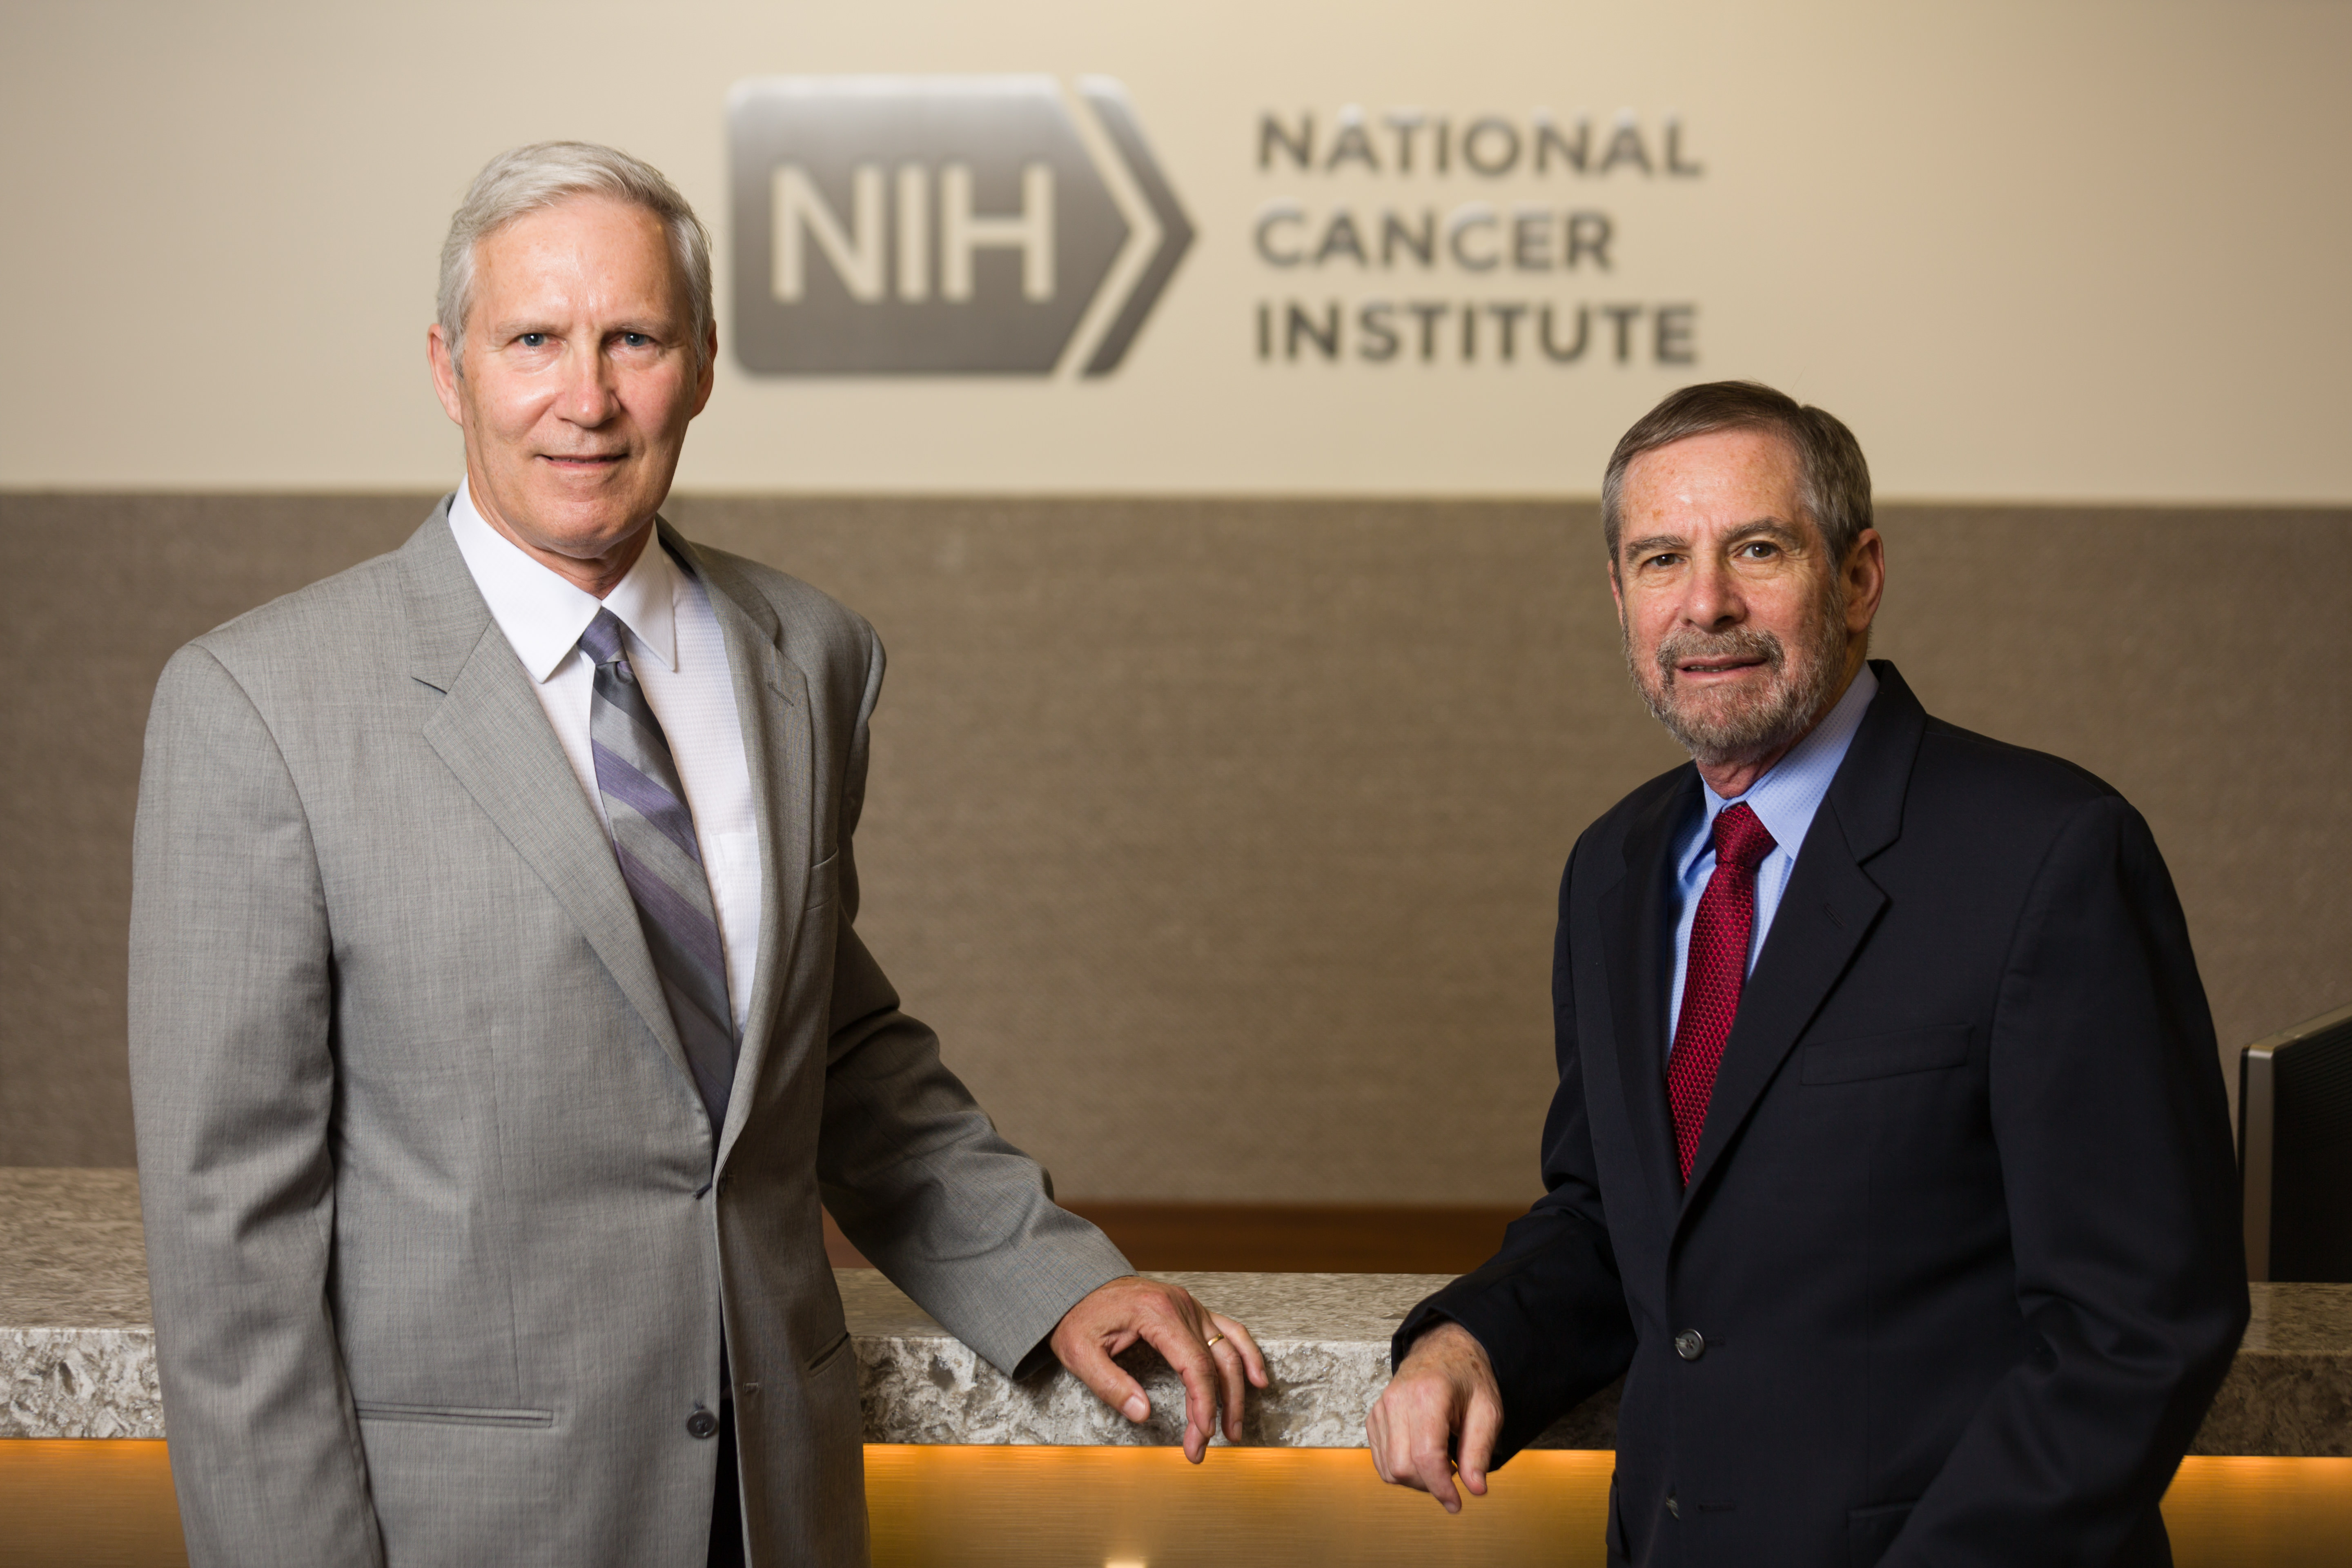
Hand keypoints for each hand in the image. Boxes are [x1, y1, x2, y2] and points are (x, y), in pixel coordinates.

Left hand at [1049, 1275, 1268, 1462]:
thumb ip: (1110, 1384)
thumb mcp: (1080, 1353)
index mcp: (1156, 1313)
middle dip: (1220, 1408)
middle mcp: (1181, 1305)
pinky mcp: (1192, 1310)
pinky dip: (1246, 1355)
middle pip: (1215, 1361)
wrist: (1078, 1284)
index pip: (1194, 1364)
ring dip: (1237, 1390)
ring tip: (1236, 1427)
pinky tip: (1257, 1379)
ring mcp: (1190, 1305)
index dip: (1204, 1403)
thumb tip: (1143, 1414)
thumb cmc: (1078, 1317)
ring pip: (1228, 1349)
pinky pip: (1229, 1331)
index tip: (1203, 1434)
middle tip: (1208, 1444)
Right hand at [1364, 1321, 1502, 1512]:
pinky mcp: (1374, 1417)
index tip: (1456, 1503)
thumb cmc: (1468, 1378)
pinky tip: (1422, 1456)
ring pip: (1389, 1468)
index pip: (1425, 1456)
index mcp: (1428, 1395)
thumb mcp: (1488, 1411)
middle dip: (1429, 1485)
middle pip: (1403, 1467)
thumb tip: (1475, 1489)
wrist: (1444, 1350)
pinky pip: (1381, 1460)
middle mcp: (1398, 1400)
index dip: (1441, 1488)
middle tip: (1452, 1475)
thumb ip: (1480, 1451)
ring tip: (1439, 1463)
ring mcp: (1381, 1408)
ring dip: (1415, 1480)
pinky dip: (1401, 1469)